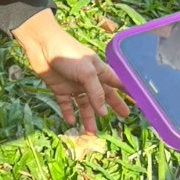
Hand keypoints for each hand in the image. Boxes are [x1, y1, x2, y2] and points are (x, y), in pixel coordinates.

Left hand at [13, 9, 127, 132]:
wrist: (42, 46)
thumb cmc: (68, 54)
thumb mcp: (87, 73)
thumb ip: (96, 93)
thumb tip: (104, 113)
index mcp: (99, 71)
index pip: (117, 83)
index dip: (127, 92)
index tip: (137, 101)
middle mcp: (89, 80)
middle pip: (103, 97)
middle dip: (112, 107)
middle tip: (122, 118)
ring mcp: (74, 85)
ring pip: (84, 105)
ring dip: (88, 118)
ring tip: (90, 132)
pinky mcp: (60, 89)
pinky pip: (66, 104)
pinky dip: (69, 113)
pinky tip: (71, 122)